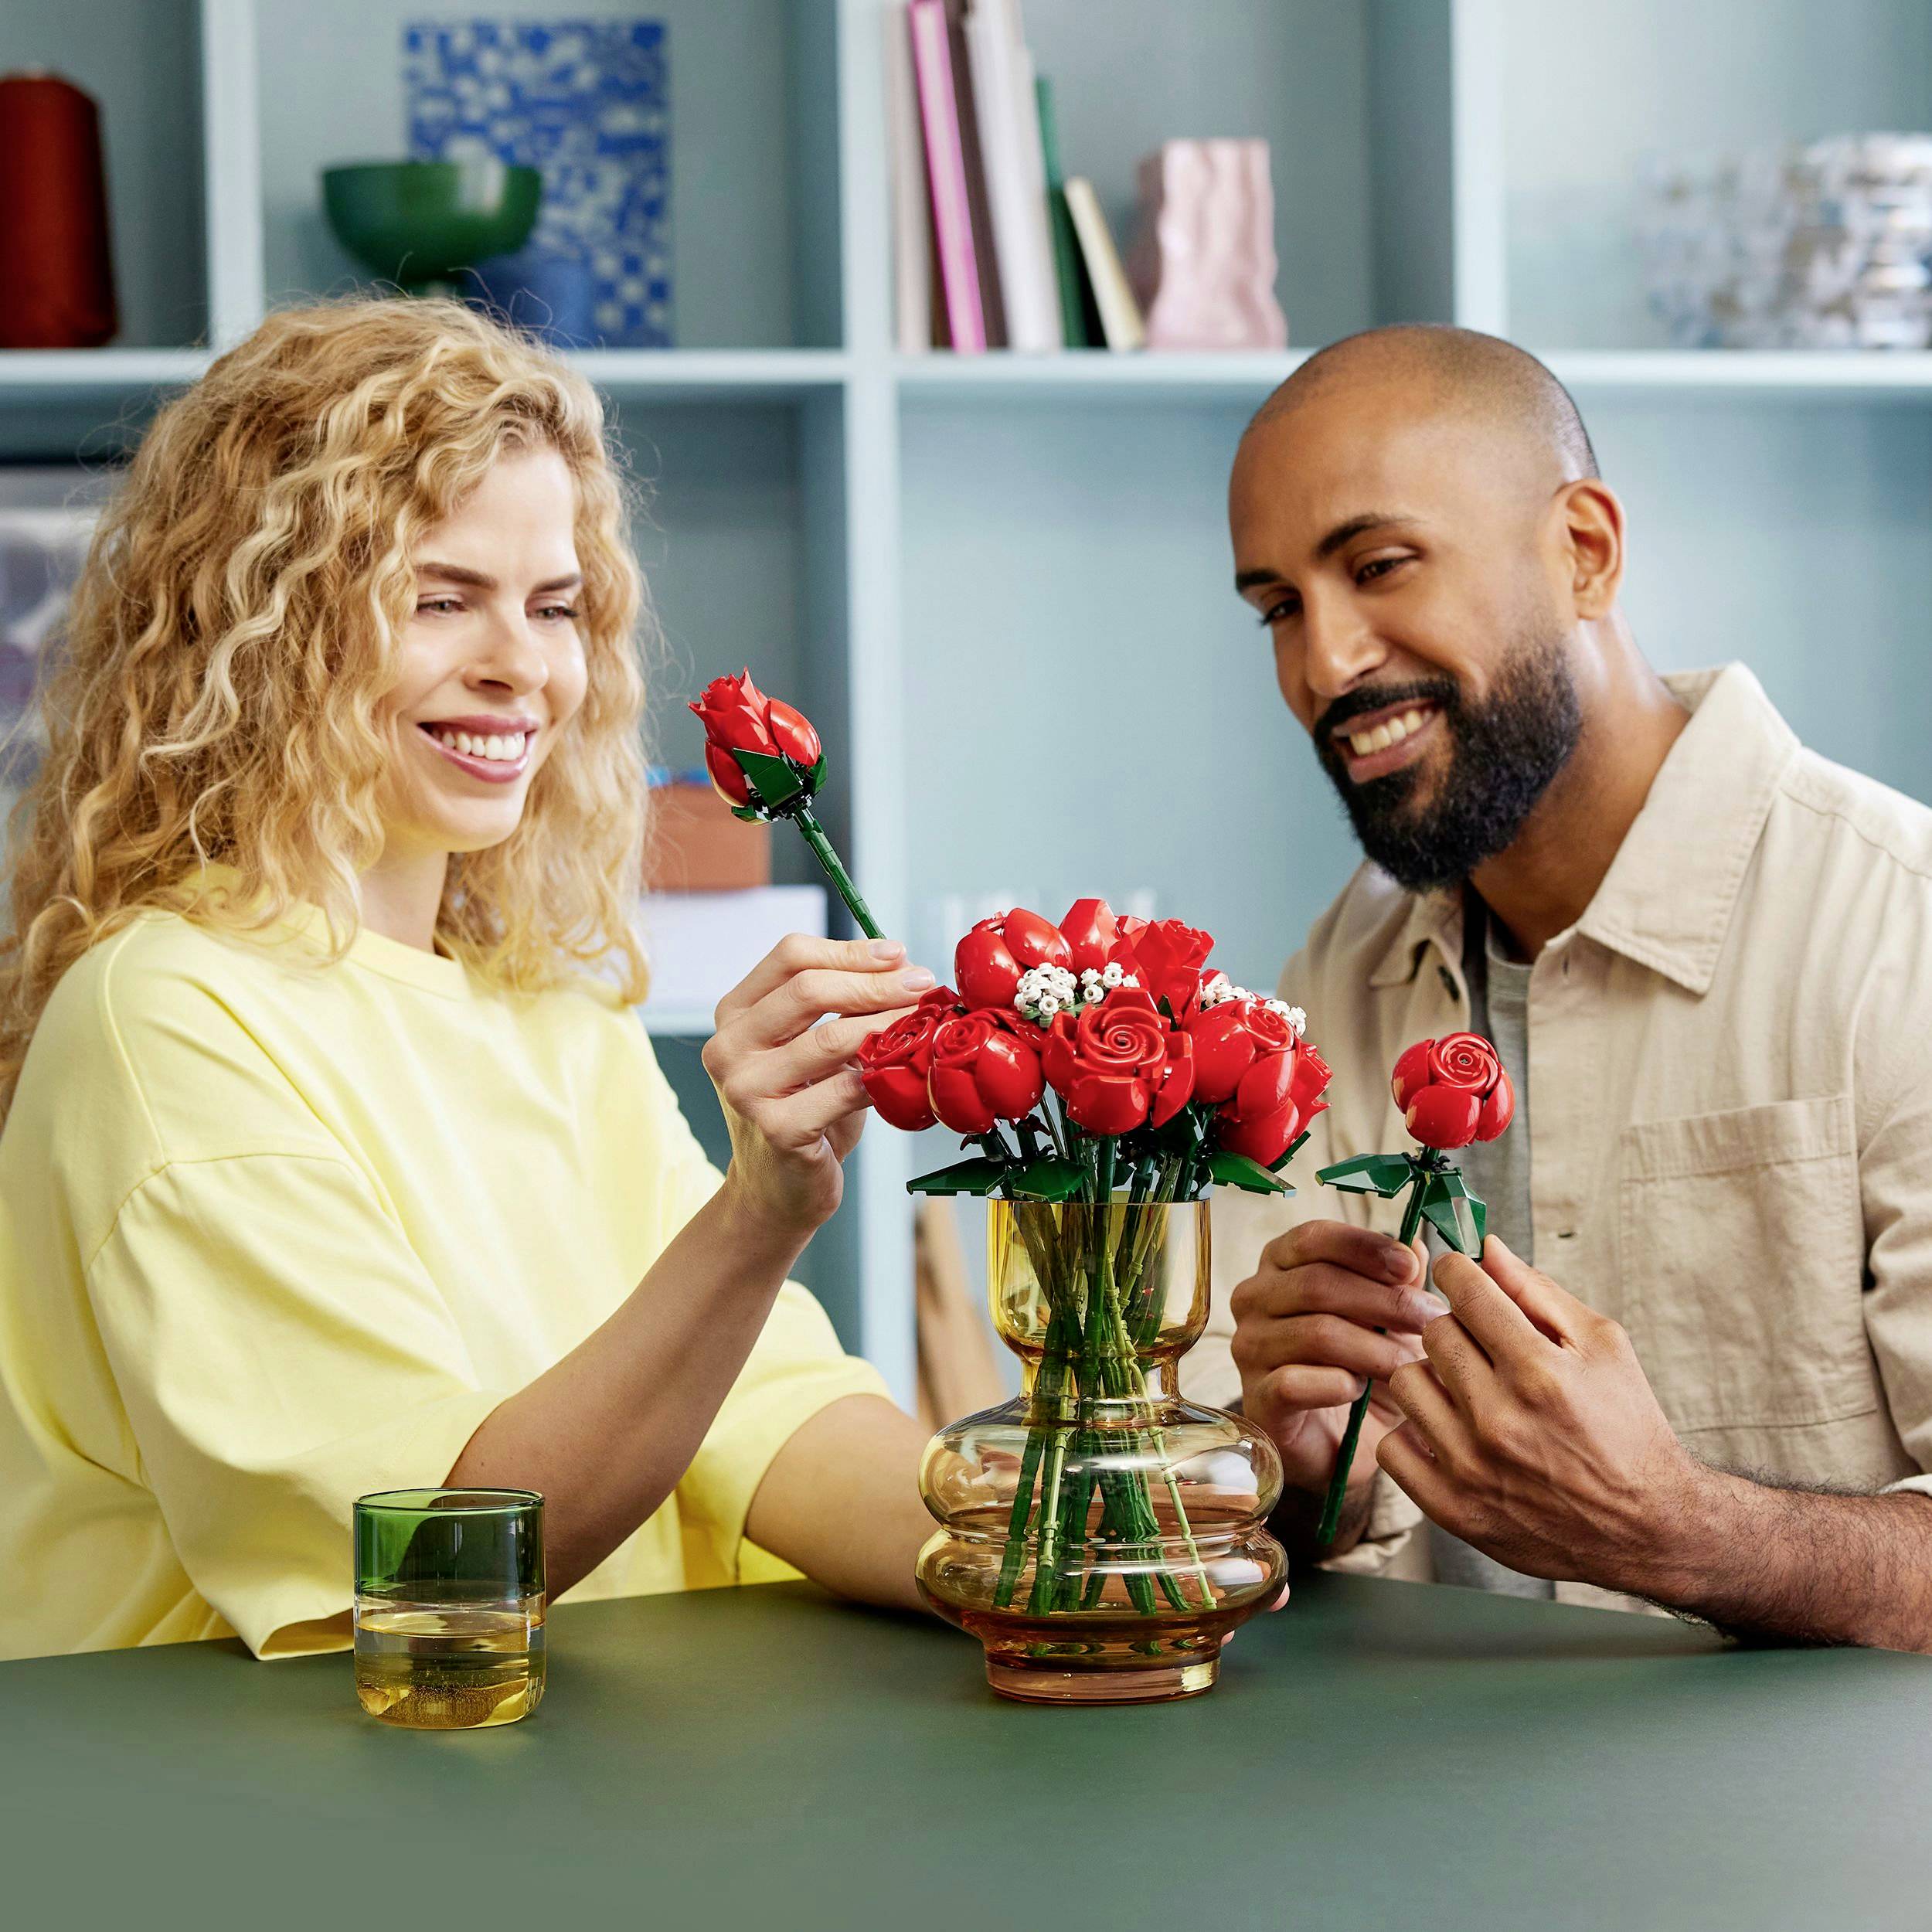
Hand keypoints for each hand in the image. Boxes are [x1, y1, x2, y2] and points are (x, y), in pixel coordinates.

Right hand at [703, 934, 934, 1237]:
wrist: (778, 1189)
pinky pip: (843, 1090)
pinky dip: (880, 1075)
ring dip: (886, 1024)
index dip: (849, 950)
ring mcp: (746, 1090)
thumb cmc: (805, 1107)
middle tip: (920, 984)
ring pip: (829, 1038)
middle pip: (808, 990)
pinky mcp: (776, 1129)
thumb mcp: (811, 1047)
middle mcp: (729, 1047)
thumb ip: (841, 1005)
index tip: (898, 954)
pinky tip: (904, 1069)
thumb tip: (902, 963)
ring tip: (922, 1021)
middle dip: (875, 983)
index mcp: (735, 1014)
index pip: (790, 956)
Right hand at [1229, 1220, 1441, 1500]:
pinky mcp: (1256, 1397)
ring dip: (1374, 1348)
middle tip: (1431, 1320)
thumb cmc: (1361, 1366)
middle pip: (1317, 1283)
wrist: (1340, 1442)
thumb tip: (1418, 1248)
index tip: (1410, 1267)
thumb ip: (1399, 1281)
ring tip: (1408, 1365)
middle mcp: (1255, 1299)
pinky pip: (1296, 1382)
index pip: (1313, 1238)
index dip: (1364, 1247)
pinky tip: (1359, 1391)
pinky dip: (1337, 1385)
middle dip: (1384, 1301)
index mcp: (1281, 1265)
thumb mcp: (1388, 1319)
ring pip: (1315, 1332)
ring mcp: (1249, 1348)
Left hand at [1376, 1236, 1704, 1590]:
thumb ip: (1537, 1292)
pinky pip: (1392, 1446)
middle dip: (1455, 1327)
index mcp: (1539, 1371)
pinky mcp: (1452, 1509)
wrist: (1646, 1526)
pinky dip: (1415, 1435)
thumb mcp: (1603, 1345)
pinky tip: (1450, 1434)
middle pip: (1432, 1332)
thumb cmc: (1627, 1426)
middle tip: (1481, 1347)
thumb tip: (1484, 1247)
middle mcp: (1499, 1418)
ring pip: (1405, 1382)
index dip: (1460, 1273)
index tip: (1465, 1280)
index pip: (1464, 1290)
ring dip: (1432, 1379)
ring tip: (1466, 1391)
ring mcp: (1470, 1467)